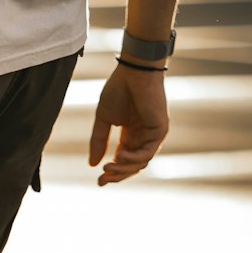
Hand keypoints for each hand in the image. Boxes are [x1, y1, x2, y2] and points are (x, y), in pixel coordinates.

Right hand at [89, 67, 169, 185]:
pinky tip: (120, 156)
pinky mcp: (159, 131)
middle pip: (132, 167)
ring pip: (140, 164)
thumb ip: (99, 141)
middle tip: (102, 178)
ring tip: (108, 167)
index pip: (122, 161)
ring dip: (123, 169)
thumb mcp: (104, 120)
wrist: (134, 71)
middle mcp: (142, 137)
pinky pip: (147, 154)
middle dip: (116, 175)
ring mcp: (152, 135)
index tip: (98, 181)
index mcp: (130, 135)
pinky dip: (133, 159)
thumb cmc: (119, 89)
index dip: (111, 173)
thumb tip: (92, 165)